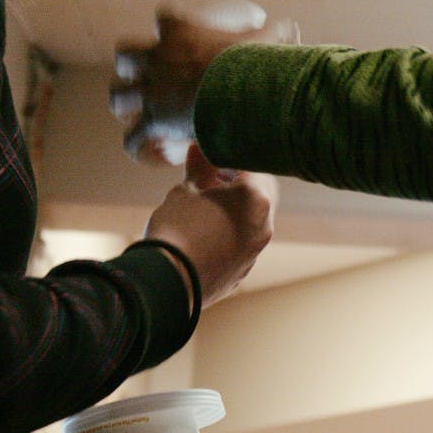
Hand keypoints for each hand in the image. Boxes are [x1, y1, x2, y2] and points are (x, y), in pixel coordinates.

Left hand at [111, 4, 296, 164]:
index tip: (184, 38)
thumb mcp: (267, 40)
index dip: (171, 27)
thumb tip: (291, 32)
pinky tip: (149, 153)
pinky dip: (138, 148)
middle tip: (150, 78)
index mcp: (178, 31)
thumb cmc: (254, 63)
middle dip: (133, 67)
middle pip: (126, 55)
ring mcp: (152, 91)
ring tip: (141, 115)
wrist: (244, 91)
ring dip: (126, 106)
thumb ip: (274, 35)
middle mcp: (157, 58)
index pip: (165, 19)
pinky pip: (133, 139)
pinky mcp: (155, 122)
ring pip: (117, 96)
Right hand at [145, 144, 276, 307]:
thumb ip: (199, 168)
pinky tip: (206, 232)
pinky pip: (244, 242)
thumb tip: (199, 149)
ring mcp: (256, 250)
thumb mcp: (185, 191)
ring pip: (254, 219)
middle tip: (213, 177)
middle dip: (241, 181)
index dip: (233, 155)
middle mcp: (264, 225)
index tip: (215, 154)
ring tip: (206, 205)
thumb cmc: (177, 229)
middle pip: (262, 192)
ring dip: (237, 208)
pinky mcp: (244, 269)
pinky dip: (232, 231)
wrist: (168, 283)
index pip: (254, 163)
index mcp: (255, 199)